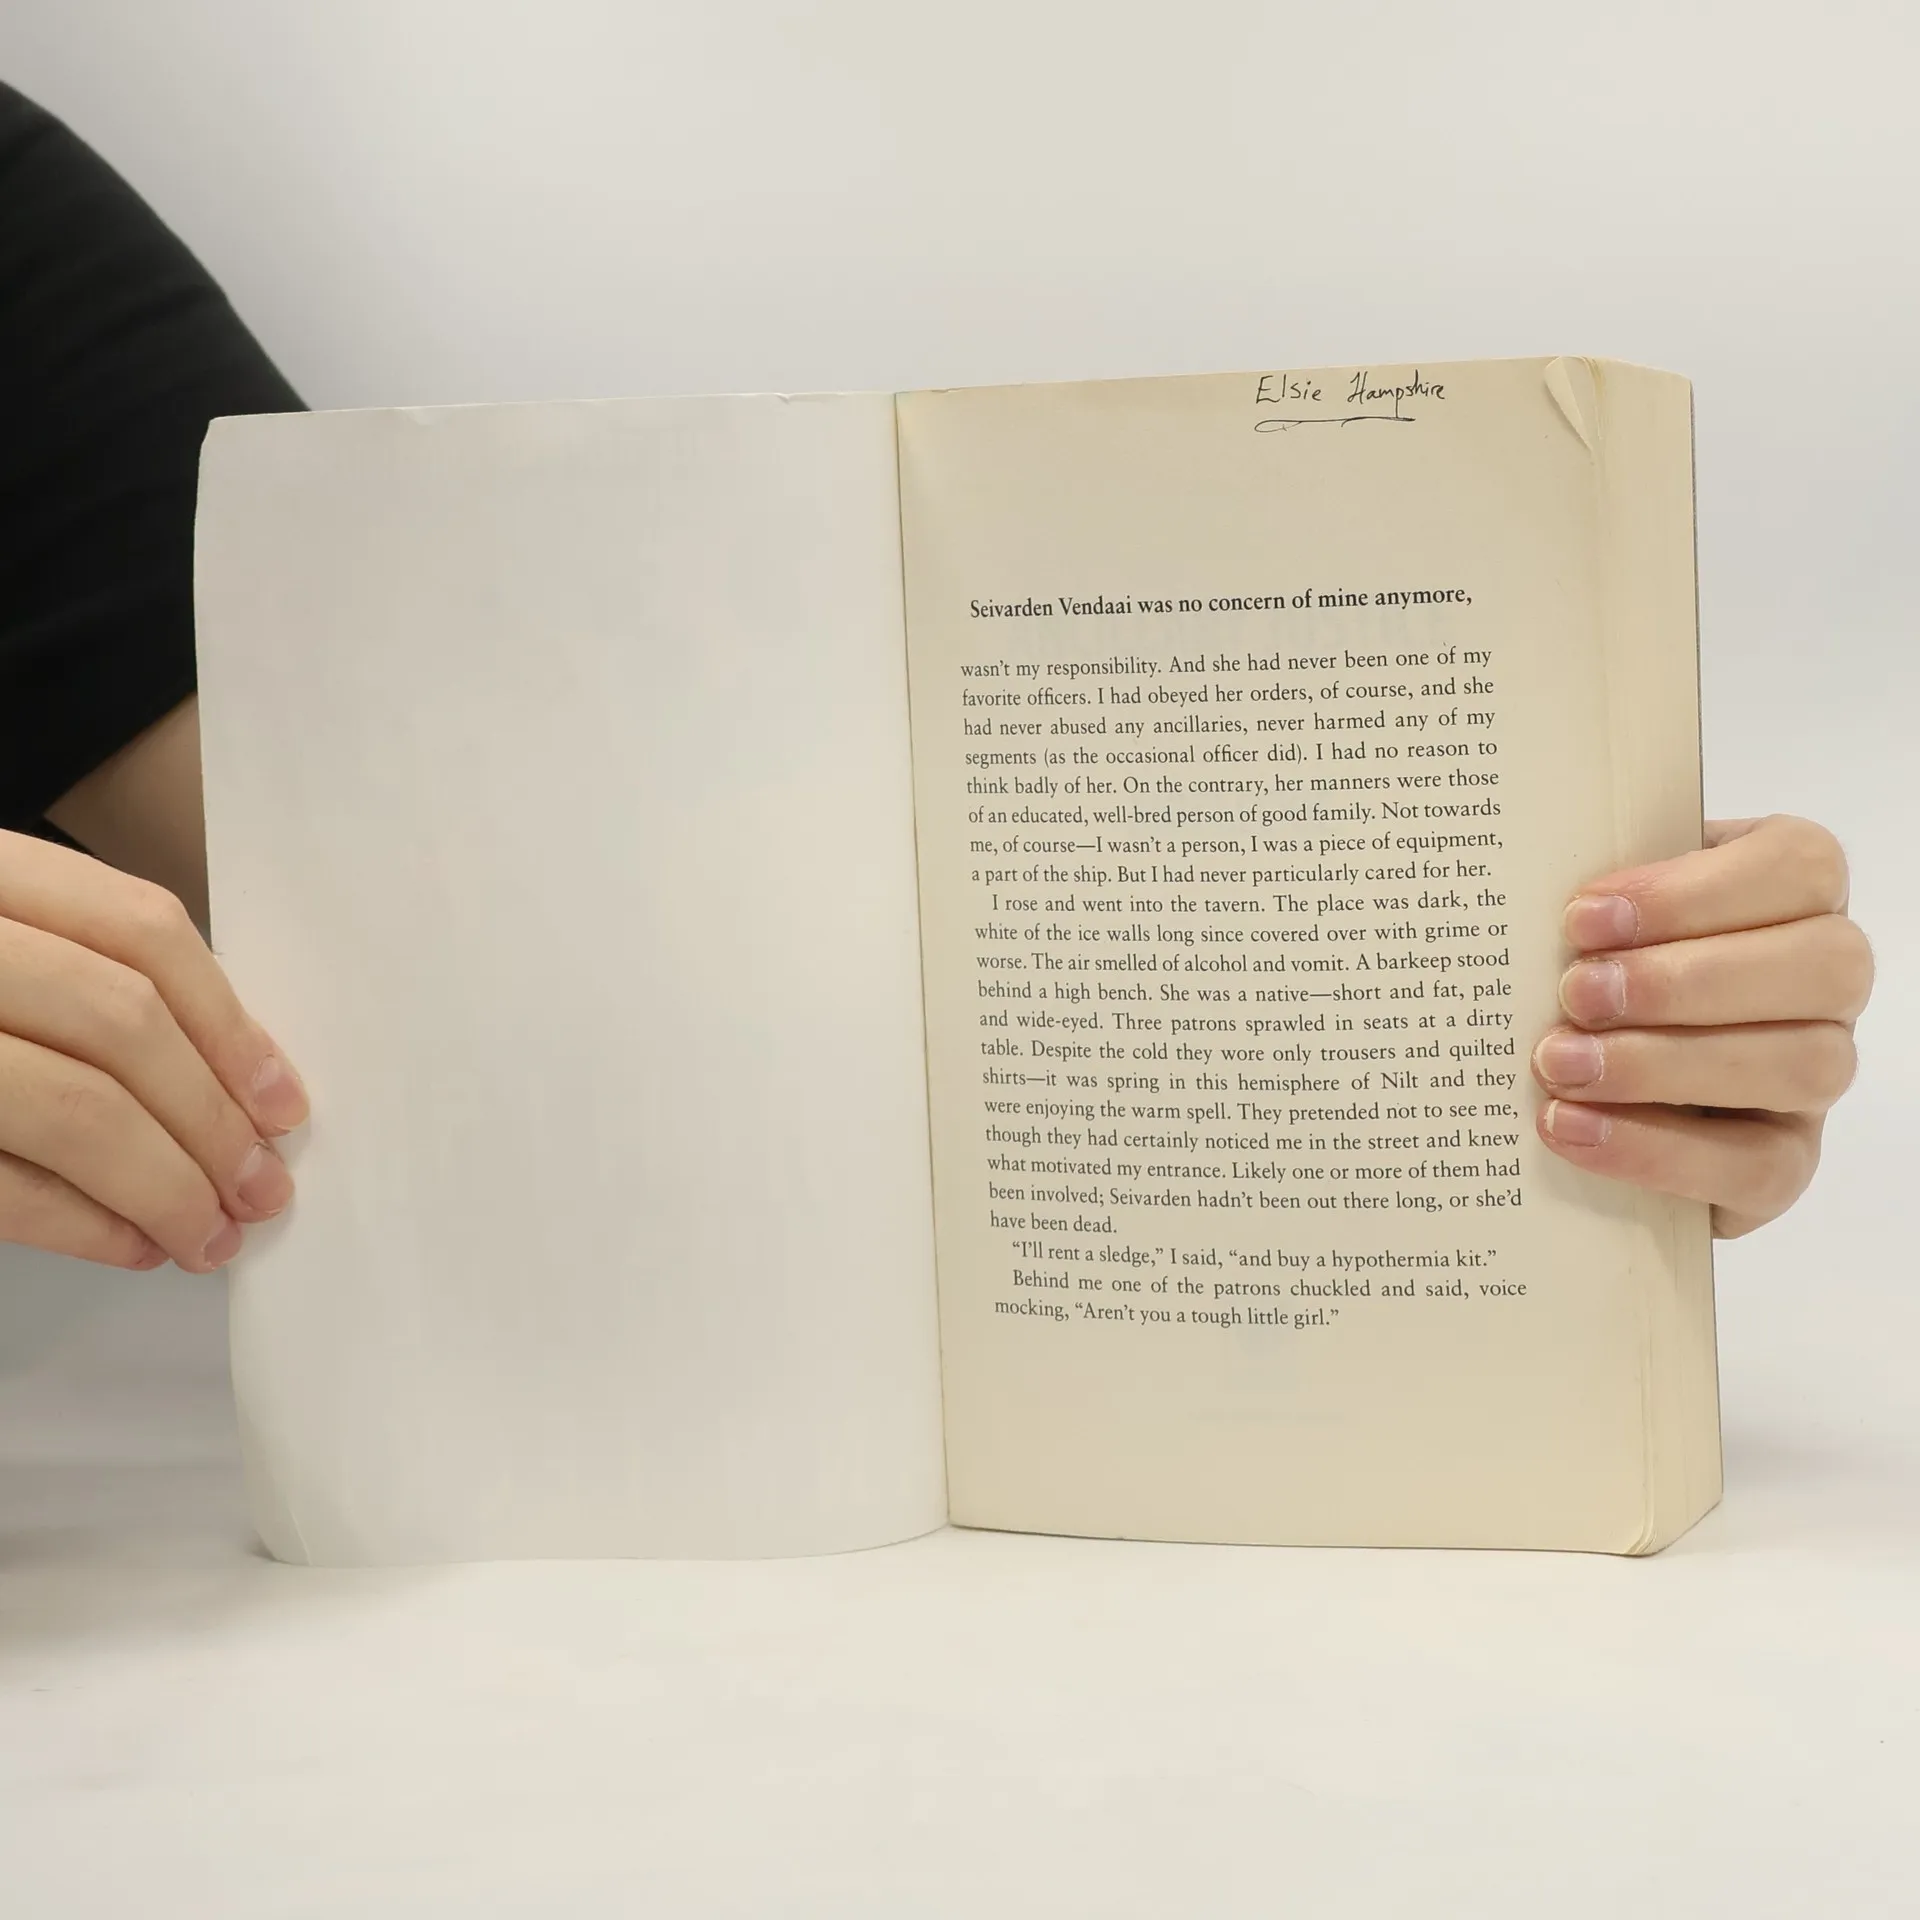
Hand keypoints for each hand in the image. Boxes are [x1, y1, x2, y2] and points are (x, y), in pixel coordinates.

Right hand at [0, 828, 306, 1271]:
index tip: (283, 1100)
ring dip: (166, 1186)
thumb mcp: (4, 948)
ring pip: (72, 1107)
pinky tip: (137, 1244)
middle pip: (120, 1023)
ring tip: (215, 1232)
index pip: (139, 930)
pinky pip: (3, 1184)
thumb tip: (235, 1080)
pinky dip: (86, 1224)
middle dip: (212, 1120)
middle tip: (264, 1186)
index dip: (229, 1022)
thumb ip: (81, 979)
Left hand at [1531, 815, 1871, 1238]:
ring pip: (1803, 1065)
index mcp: (1792, 888)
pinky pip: (1758, 1167)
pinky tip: (1571, 1126)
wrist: (1591, 1073)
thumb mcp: (1600, 912)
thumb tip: (1527, 887)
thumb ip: (1593, 892)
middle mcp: (1827, 979)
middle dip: (1682, 982)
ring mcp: (1818, 1073)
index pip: (1799, 866)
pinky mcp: (1788, 1160)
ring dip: (1666, 1065)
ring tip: (1560, 1064)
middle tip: (1575, 994)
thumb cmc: (1599, 960)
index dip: (1694, 892)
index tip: (1583, 917)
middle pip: (1823, 967)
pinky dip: (1656, 1151)